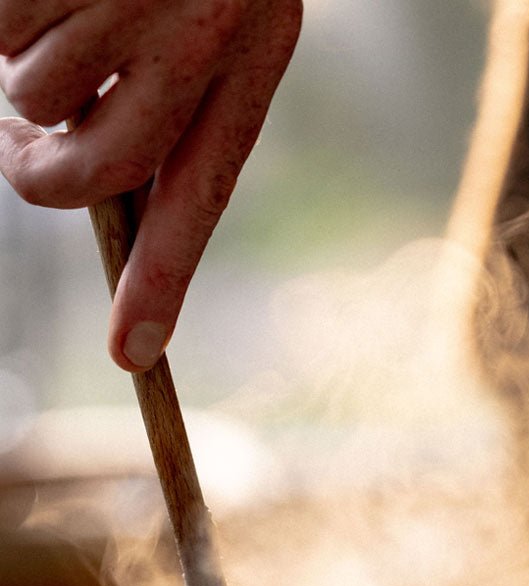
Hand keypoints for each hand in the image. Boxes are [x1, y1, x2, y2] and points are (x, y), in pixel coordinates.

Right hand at [0, 0, 301, 369]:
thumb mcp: (218, 12)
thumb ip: (169, 102)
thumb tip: (80, 179)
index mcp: (252, 54)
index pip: (198, 195)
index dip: (160, 280)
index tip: (132, 357)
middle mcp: (202, 32)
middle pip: (94, 169)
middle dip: (40, 172)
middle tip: (20, 146)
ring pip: (31, 91)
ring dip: (23, 57)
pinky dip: (2, 12)